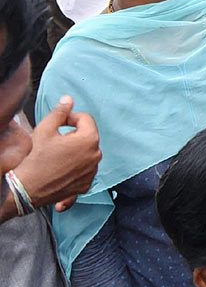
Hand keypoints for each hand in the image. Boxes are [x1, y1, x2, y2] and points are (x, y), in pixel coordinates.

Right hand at [5, 96, 100, 211]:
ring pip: (87, 154)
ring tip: (57, 155)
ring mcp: (92, 171)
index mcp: (89, 139)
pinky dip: (75, 168)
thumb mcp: (45, 129)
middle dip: (74, 135)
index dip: (71, 118)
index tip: (59, 124)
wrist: (28, 187)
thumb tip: (68, 100)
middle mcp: (96, 155)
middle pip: (88, 137)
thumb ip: (60, 112)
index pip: (86, 119)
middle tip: (56, 141)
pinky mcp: (86, 184)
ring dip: (76, 151)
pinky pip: (84, 170)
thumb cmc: (36, 158)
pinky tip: (61, 169)